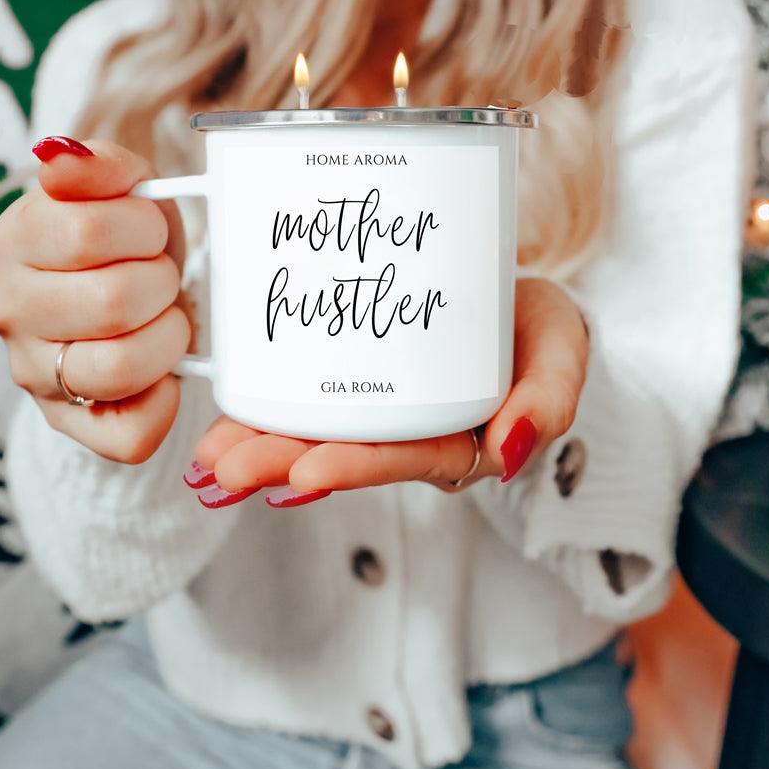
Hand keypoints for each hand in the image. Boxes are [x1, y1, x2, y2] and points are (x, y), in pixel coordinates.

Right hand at [0, 136, 192, 463]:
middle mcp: (10, 310)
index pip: (87, 232)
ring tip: (166, 318)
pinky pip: (128, 435)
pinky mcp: (68, 423)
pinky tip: (166, 374)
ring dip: (169, 338)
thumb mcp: (120, 186)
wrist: (119, 292)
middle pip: (111, 302)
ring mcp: (34, 373)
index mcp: (17, 239)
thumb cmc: (126, 238)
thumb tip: (59, 157)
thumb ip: (97, 165)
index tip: (150, 231)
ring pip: (119, 369)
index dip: (143, 229)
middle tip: (162, 276)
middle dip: (161, 283)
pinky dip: (163, 403)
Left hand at [188, 278, 588, 506]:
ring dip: (258, 445)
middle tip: (223, 473)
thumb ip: (550, 401)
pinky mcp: (355, 380)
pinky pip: (306, 399)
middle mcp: (410, 433)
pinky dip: (263, 407)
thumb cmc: (539, 329)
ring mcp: (379, 409)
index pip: (407, 457)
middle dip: (281, 465)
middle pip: (345, 453)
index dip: (358, 465)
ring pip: (315, 432)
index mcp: (460, 439)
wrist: (514, 296)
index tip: (306, 473)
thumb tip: (512, 449)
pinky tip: (221, 419)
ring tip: (205, 460)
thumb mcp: (562, 354)